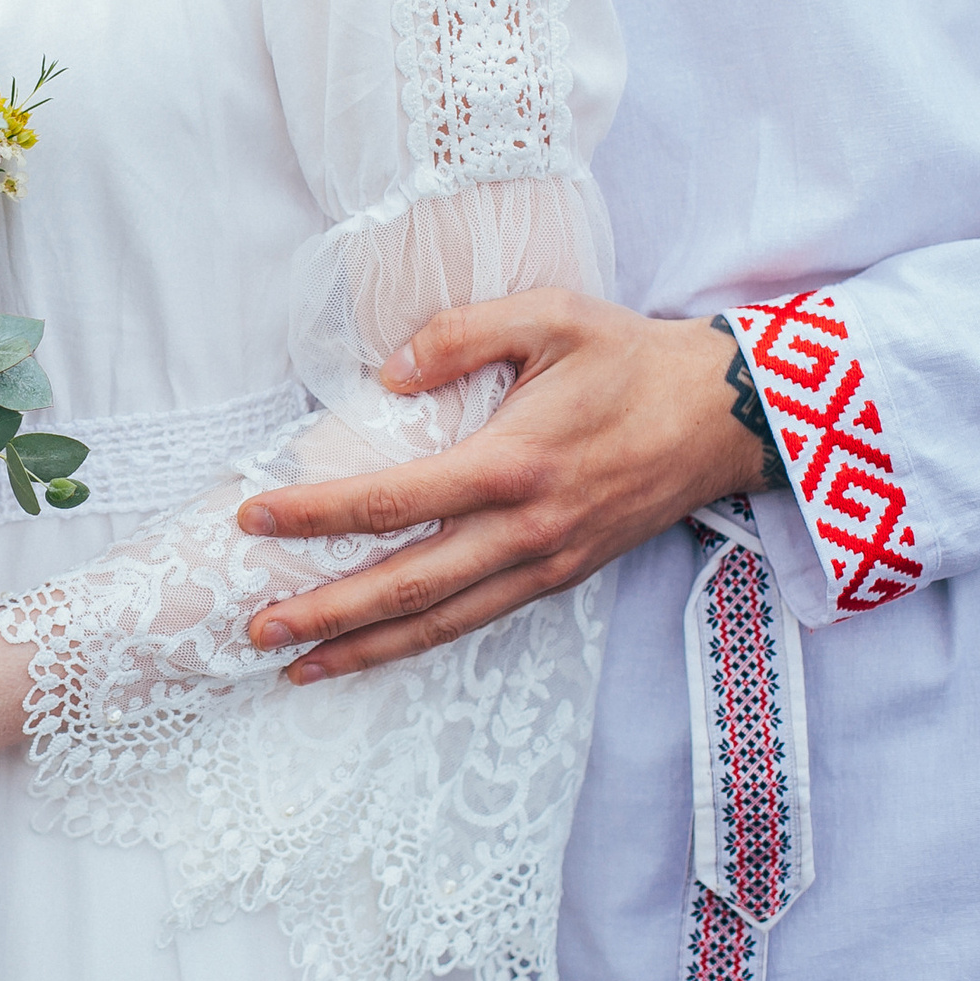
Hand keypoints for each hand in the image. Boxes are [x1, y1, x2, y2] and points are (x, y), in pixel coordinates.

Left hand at [240, 290, 772, 681]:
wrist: (726, 416)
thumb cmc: (631, 359)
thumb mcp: (551, 316)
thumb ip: (463, 332)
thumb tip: (390, 373)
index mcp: (513, 463)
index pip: (393, 500)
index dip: (317, 513)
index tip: (254, 516)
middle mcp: (525, 529)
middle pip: (406, 586)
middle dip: (325, 612)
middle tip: (254, 628)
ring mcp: (544, 564)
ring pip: (439, 622)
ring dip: (362, 647)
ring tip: (294, 664)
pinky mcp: (558, 578)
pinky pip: (475, 620)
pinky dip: (417, 642)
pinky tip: (372, 649)